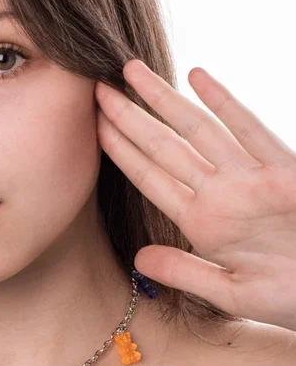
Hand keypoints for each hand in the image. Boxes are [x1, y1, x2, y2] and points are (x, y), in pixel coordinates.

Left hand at [95, 59, 295, 331]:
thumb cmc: (291, 295)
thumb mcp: (232, 292)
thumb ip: (186, 272)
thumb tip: (140, 259)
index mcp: (202, 222)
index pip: (149, 178)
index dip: (120, 150)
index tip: (91, 125)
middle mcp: (220, 193)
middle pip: (163, 147)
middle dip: (129, 117)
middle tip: (96, 87)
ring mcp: (250, 178)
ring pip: (198, 130)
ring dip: (163, 100)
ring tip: (131, 70)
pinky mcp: (284, 171)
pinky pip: (250, 131)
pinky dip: (225, 103)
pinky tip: (197, 77)